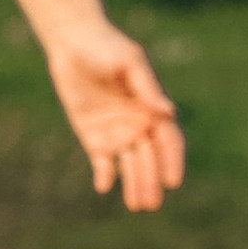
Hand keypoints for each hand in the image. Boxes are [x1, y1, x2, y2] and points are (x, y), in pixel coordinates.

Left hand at [43, 19, 185, 211]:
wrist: (74, 43)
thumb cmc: (108, 47)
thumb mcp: (130, 62)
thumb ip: (147, 87)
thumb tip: (168, 111)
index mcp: (154, 108)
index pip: (170, 140)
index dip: (173, 161)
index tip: (173, 181)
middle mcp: (140, 124)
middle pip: (150, 158)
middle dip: (152, 180)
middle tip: (151, 203)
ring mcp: (118, 132)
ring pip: (130, 164)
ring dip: (135, 184)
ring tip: (138, 206)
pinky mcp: (94, 136)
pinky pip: (103, 161)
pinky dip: (105, 175)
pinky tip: (103, 186)